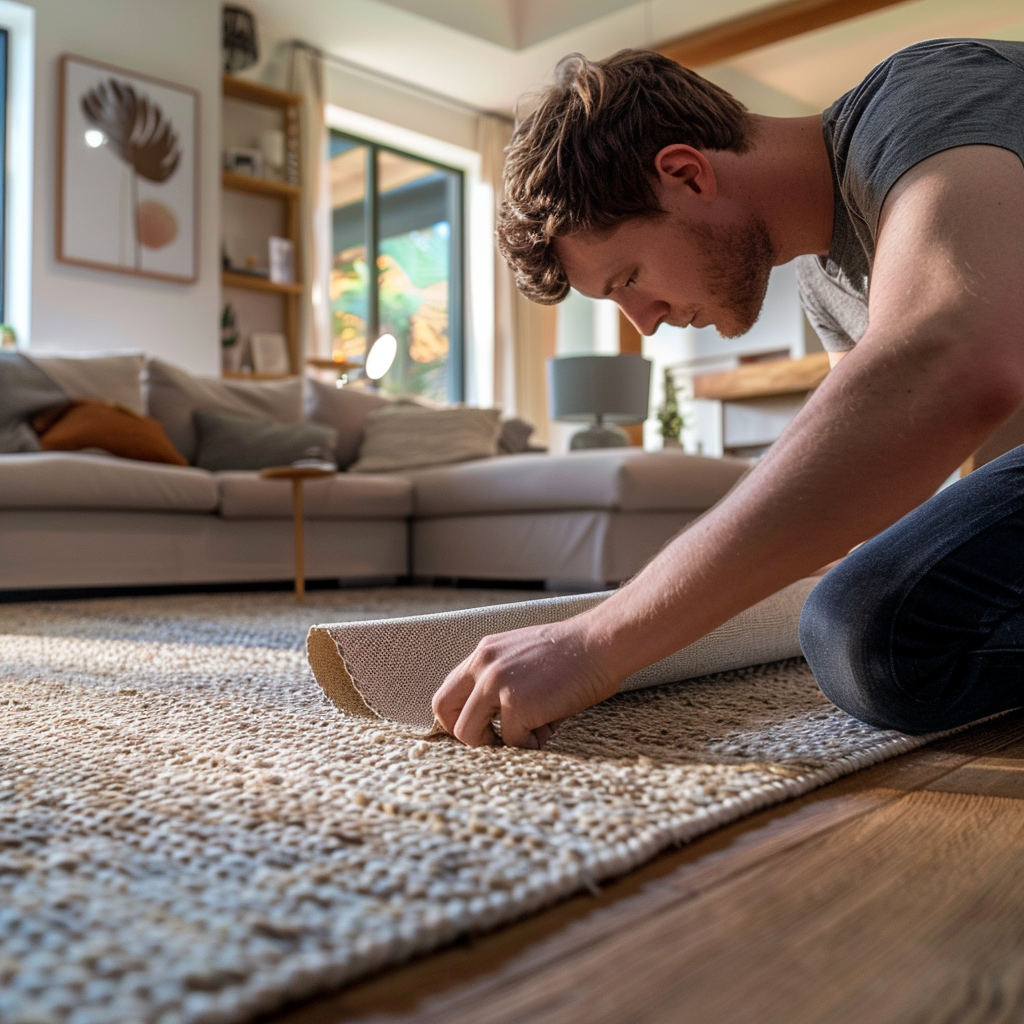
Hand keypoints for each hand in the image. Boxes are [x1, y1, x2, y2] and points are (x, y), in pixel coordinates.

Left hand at [432, 615, 619, 748]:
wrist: (601, 644)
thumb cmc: (573, 655)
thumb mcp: (522, 657)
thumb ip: (500, 681)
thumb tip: (491, 724)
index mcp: (483, 654)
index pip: (447, 691)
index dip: (458, 717)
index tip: (482, 729)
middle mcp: (483, 666)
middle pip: (444, 712)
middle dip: (466, 734)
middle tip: (494, 741)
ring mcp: (496, 685)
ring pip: (469, 734)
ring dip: (497, 744)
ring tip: (530, 734)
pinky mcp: (516, 704)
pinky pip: (512, 741)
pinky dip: (532, 743)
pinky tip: (552, 727)